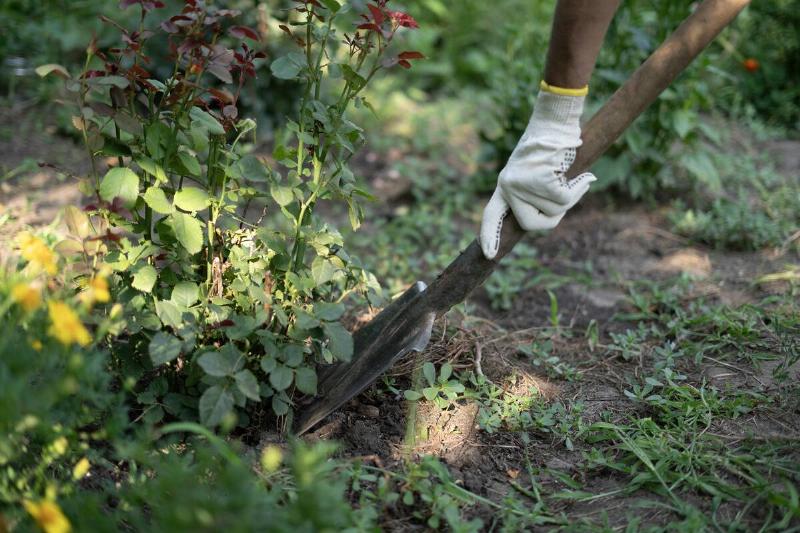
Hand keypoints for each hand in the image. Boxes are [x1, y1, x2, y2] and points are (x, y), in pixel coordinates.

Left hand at [479, 89, 595, 259]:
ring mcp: (522, 184)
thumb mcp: (535, 171)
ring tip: (572, 176)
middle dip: (551, 218)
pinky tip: (582, 177)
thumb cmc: (550, 146)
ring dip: (570, 197)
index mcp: (505, 185)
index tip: (488, 253)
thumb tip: (552, 213)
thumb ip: (535, 194)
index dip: (489, 235)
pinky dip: (577, 190)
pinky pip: (563, 199)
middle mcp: (508, 185)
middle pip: (531, 224)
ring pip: (553, 211)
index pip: (492, 215)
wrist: (556, 121)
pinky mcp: (539, 179)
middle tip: (566, 198)